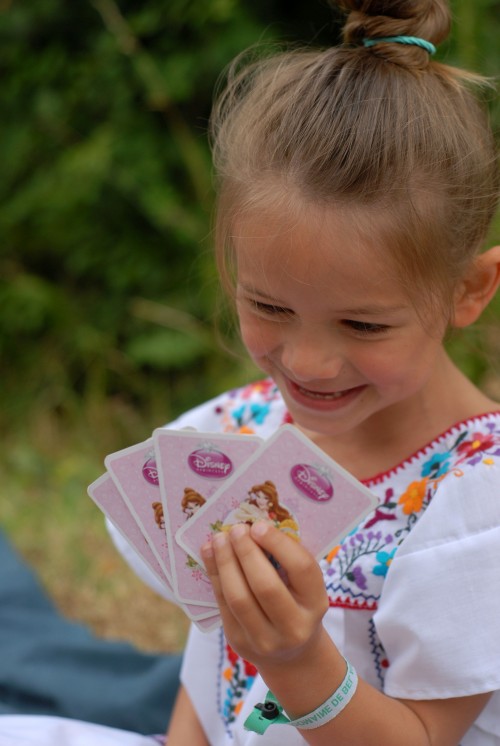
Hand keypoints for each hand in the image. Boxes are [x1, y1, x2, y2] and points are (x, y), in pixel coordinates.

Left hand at [201, 521, 328, 671]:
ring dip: (225, 563)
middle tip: (236, 529)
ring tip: (219, 539)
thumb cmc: (298, 604)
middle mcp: (294, 626)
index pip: (301, 569)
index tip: (259, 525)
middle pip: (265, 585)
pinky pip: (223, 604)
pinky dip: (214, 575)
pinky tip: (210, 554)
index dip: (278, 544)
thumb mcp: (305, 586)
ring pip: (239, 597)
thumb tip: (255, 527)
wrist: (292, 655)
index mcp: (316, 603)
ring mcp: (265, 639)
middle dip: (246, 552)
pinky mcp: (239, 641)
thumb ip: (288, 561)